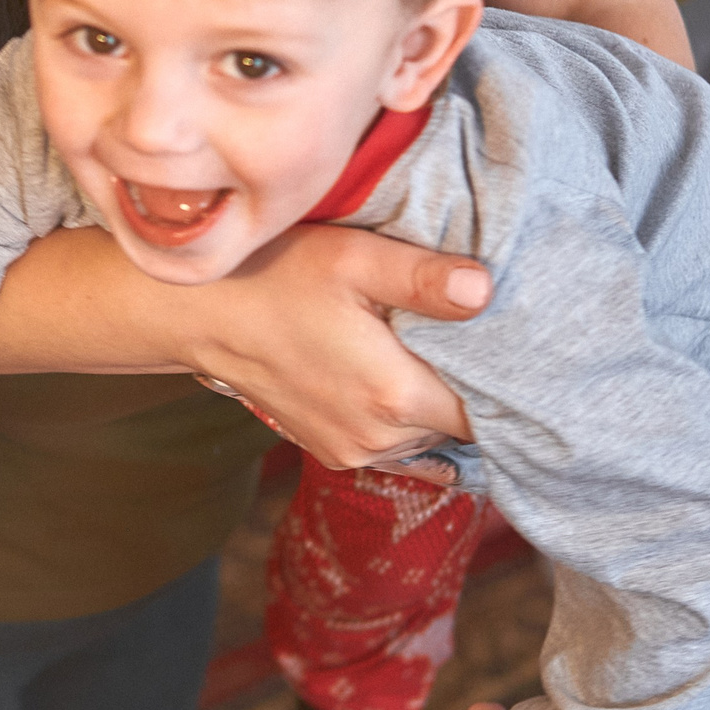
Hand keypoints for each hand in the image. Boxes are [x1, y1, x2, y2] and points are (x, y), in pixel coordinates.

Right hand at [178, 222, 486, 468]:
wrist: (194, 315)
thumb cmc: (272, 277)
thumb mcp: (352, 260)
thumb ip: (423, 278)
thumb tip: (485, 290)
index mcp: (393, 395)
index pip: (488, 413)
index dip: (507, 381)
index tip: (514, 346)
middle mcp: (377, 438)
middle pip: (458, 423)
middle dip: (468, 383)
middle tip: (469, 331)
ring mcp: (350, 449)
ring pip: (425, 432)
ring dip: (431, 397)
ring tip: (423, 345)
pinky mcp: (330, 449)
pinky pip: (390, 437)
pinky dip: (397, 408)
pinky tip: (385, 363)